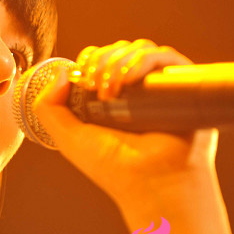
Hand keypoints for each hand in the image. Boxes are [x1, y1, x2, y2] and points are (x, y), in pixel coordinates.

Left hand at [33, 39, 217, 208]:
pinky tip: (129, 81)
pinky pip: (166, 58)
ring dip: (118, 62)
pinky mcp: (185, 86)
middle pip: (120, 50)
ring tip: (110, 91)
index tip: (81, 75)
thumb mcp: (67, 138)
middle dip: (101, 60)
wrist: (151, 183)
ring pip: (141, 49)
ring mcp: (162, 87)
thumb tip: (60, 71)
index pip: (103, 59)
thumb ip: (48, 107)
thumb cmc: (113, 167)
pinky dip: (143, 61)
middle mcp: (139, 89)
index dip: (90, 59)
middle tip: (94, 84)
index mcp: (113, 97)